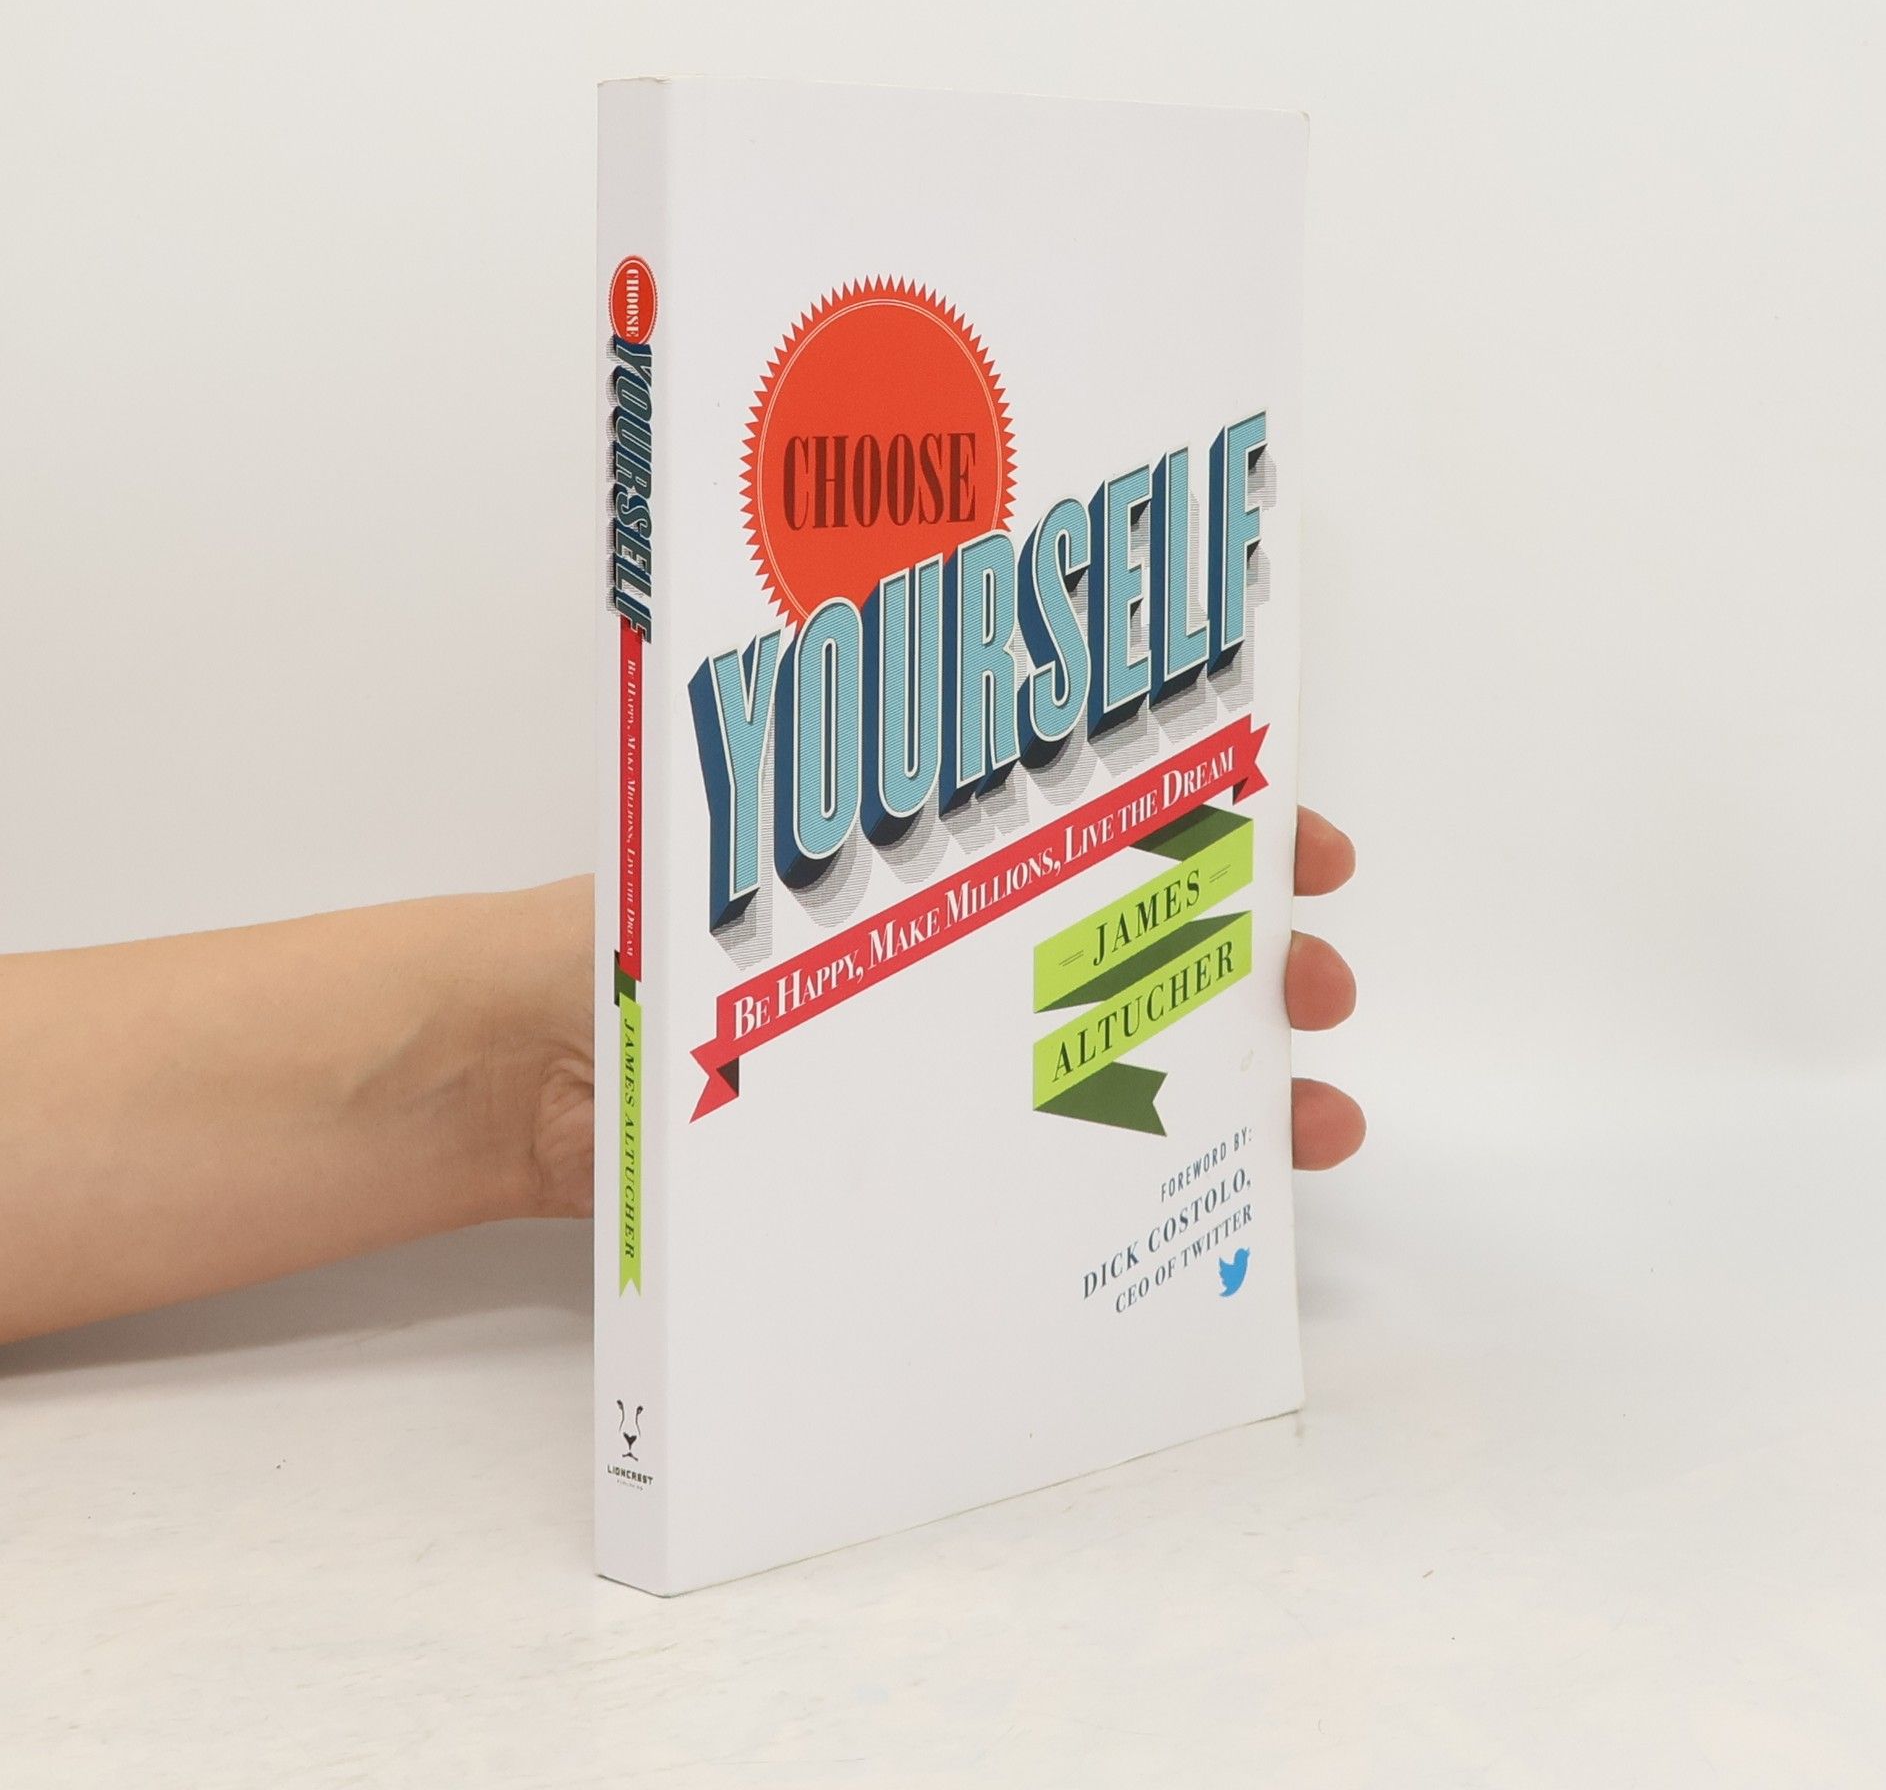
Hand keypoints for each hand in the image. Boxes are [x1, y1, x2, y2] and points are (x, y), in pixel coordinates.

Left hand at [515, 807, 1363, 1219]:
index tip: (1303, 846)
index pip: (1092, 817)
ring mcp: (929, 1058)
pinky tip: (1188, 1201)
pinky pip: (1031, 1157)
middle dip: (1246, 955)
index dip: (1211, 821)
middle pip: (1126, 938)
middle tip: (1318, 988)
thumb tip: (954, 748)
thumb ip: (834, 820)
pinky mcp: (901, 1155)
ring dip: (1217, 1076)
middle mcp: (940, 951)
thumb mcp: (733, 863)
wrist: (503, 1087)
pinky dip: (1118, 1172)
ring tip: (1310, 1118)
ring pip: (1102, 1054)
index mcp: (918, 857)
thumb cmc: (595, 946)